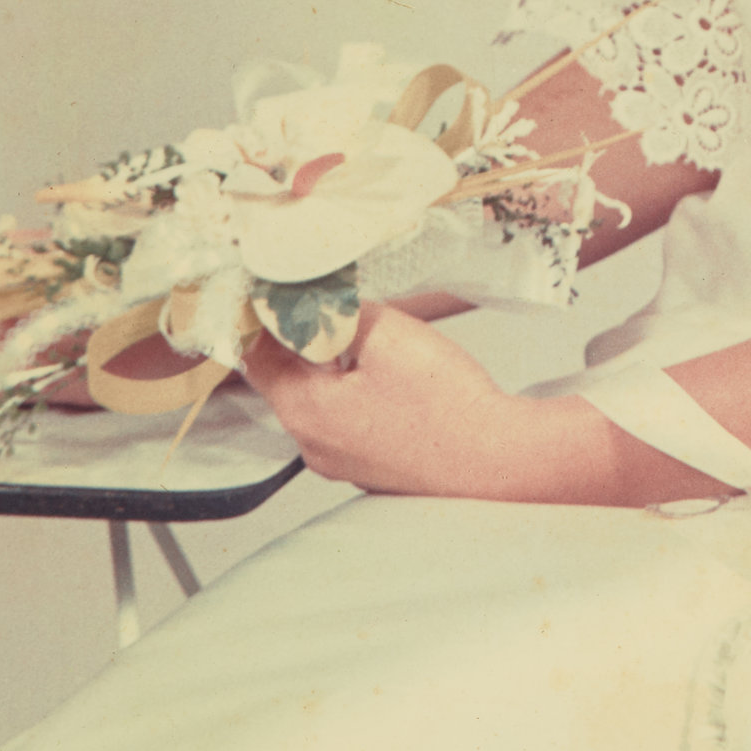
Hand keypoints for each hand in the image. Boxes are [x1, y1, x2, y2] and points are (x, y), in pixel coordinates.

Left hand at [241, 305, 548, 496]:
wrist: (495, 460)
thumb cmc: (443, 403)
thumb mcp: (387, 334)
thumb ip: (342, 313)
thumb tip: (321, 302)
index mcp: (305, 411)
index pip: (255, 355)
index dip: (259, 316)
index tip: (270, 284)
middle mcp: (313, 444)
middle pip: (285, 377)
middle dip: (296, 335)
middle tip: (316, 294)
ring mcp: (342, 461)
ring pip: (317, 397)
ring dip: (325, 362)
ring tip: (352, 325)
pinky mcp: (370, 465)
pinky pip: (344, 418)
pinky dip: (348, 387)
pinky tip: (378, 367)